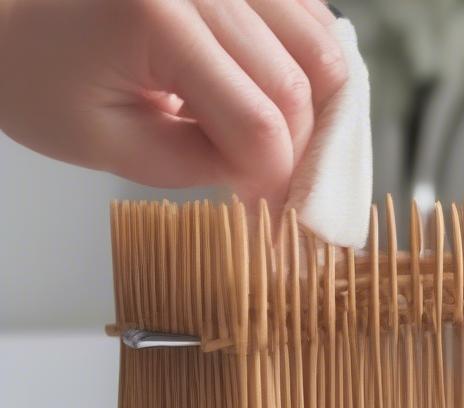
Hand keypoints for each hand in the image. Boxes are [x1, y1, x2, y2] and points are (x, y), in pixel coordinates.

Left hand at [0, 0, 346, 204]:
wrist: (14, 15)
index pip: (258, 124)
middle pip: (300, 87)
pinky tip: (289, 106)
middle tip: (282, 195)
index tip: (272, 223)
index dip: (275, 186)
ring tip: (288, 153)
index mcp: (156, 14)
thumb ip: (200, 166)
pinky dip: (314, 72)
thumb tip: (271, 178)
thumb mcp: (112, 145)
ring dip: (320, 115)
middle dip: (302, 156)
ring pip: (324, 51)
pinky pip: (313, 20)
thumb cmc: (41, 74)